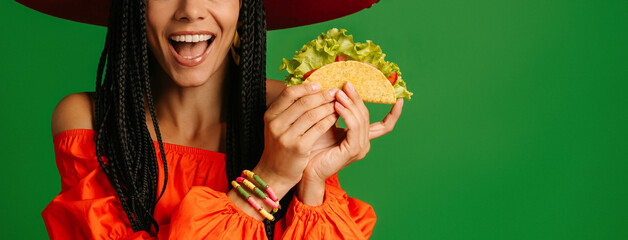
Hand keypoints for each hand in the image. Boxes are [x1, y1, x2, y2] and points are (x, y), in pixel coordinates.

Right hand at [253, 82, 338, 199]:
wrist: (274, 174)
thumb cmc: (280, 148)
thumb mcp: (277, 126)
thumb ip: (289, 110)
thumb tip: (309, 90)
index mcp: (270, 115)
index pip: (288, 93)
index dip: (306, 87)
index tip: (319, 85)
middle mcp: (276, 124)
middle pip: (303, 102)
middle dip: (322, 95)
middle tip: (334, 91)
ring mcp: (287, 136)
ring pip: (312, 114)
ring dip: (328, 107)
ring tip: (337, 103)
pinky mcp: (299, 148)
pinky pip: (318, 128)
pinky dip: (328, 120)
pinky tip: (335, 117)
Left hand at [297, 82, 403, 204]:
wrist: (306, 169)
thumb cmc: (314, 147)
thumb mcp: (327, 124)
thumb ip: (336, 111)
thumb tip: (338, 89)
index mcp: (361, 138)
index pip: (384, 126)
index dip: (394, 114)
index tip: (400, 100)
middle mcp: (364, 143)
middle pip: (367, 115)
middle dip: (358, 98)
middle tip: (347, 84)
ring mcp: (360, 148)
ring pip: (361, 120)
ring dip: (350, 104)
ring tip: (338, 92)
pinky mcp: (352, 151)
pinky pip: (354, 127)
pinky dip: (347, 114)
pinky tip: (337, 105)